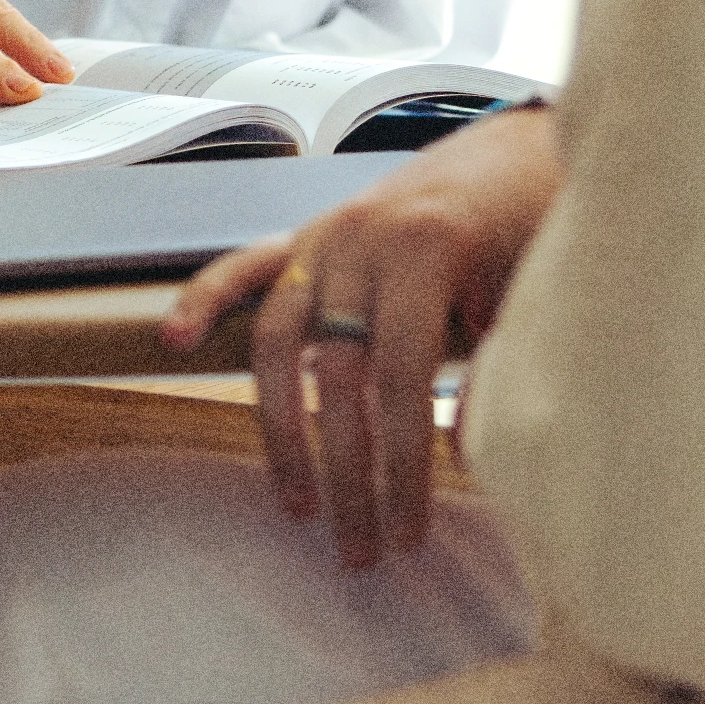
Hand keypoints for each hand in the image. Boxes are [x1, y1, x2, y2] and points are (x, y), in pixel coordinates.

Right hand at [161, 106, 566, 567]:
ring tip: (296, 506)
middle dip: (346, 473)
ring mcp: (323, 236)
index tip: (408, 532)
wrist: (512, 153)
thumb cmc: (530, 231)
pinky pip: (242, 268)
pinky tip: (174, 338)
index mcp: (424, 251)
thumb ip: (497, 366)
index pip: (400, 379)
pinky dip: (205, 299)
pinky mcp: (303, 235)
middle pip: (336, 375)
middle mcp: (361, 242)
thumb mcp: (530, 295)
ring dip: (281, 429)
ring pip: (277, 337)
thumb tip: (466, 449)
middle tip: (359, 550)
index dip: (401, 463)